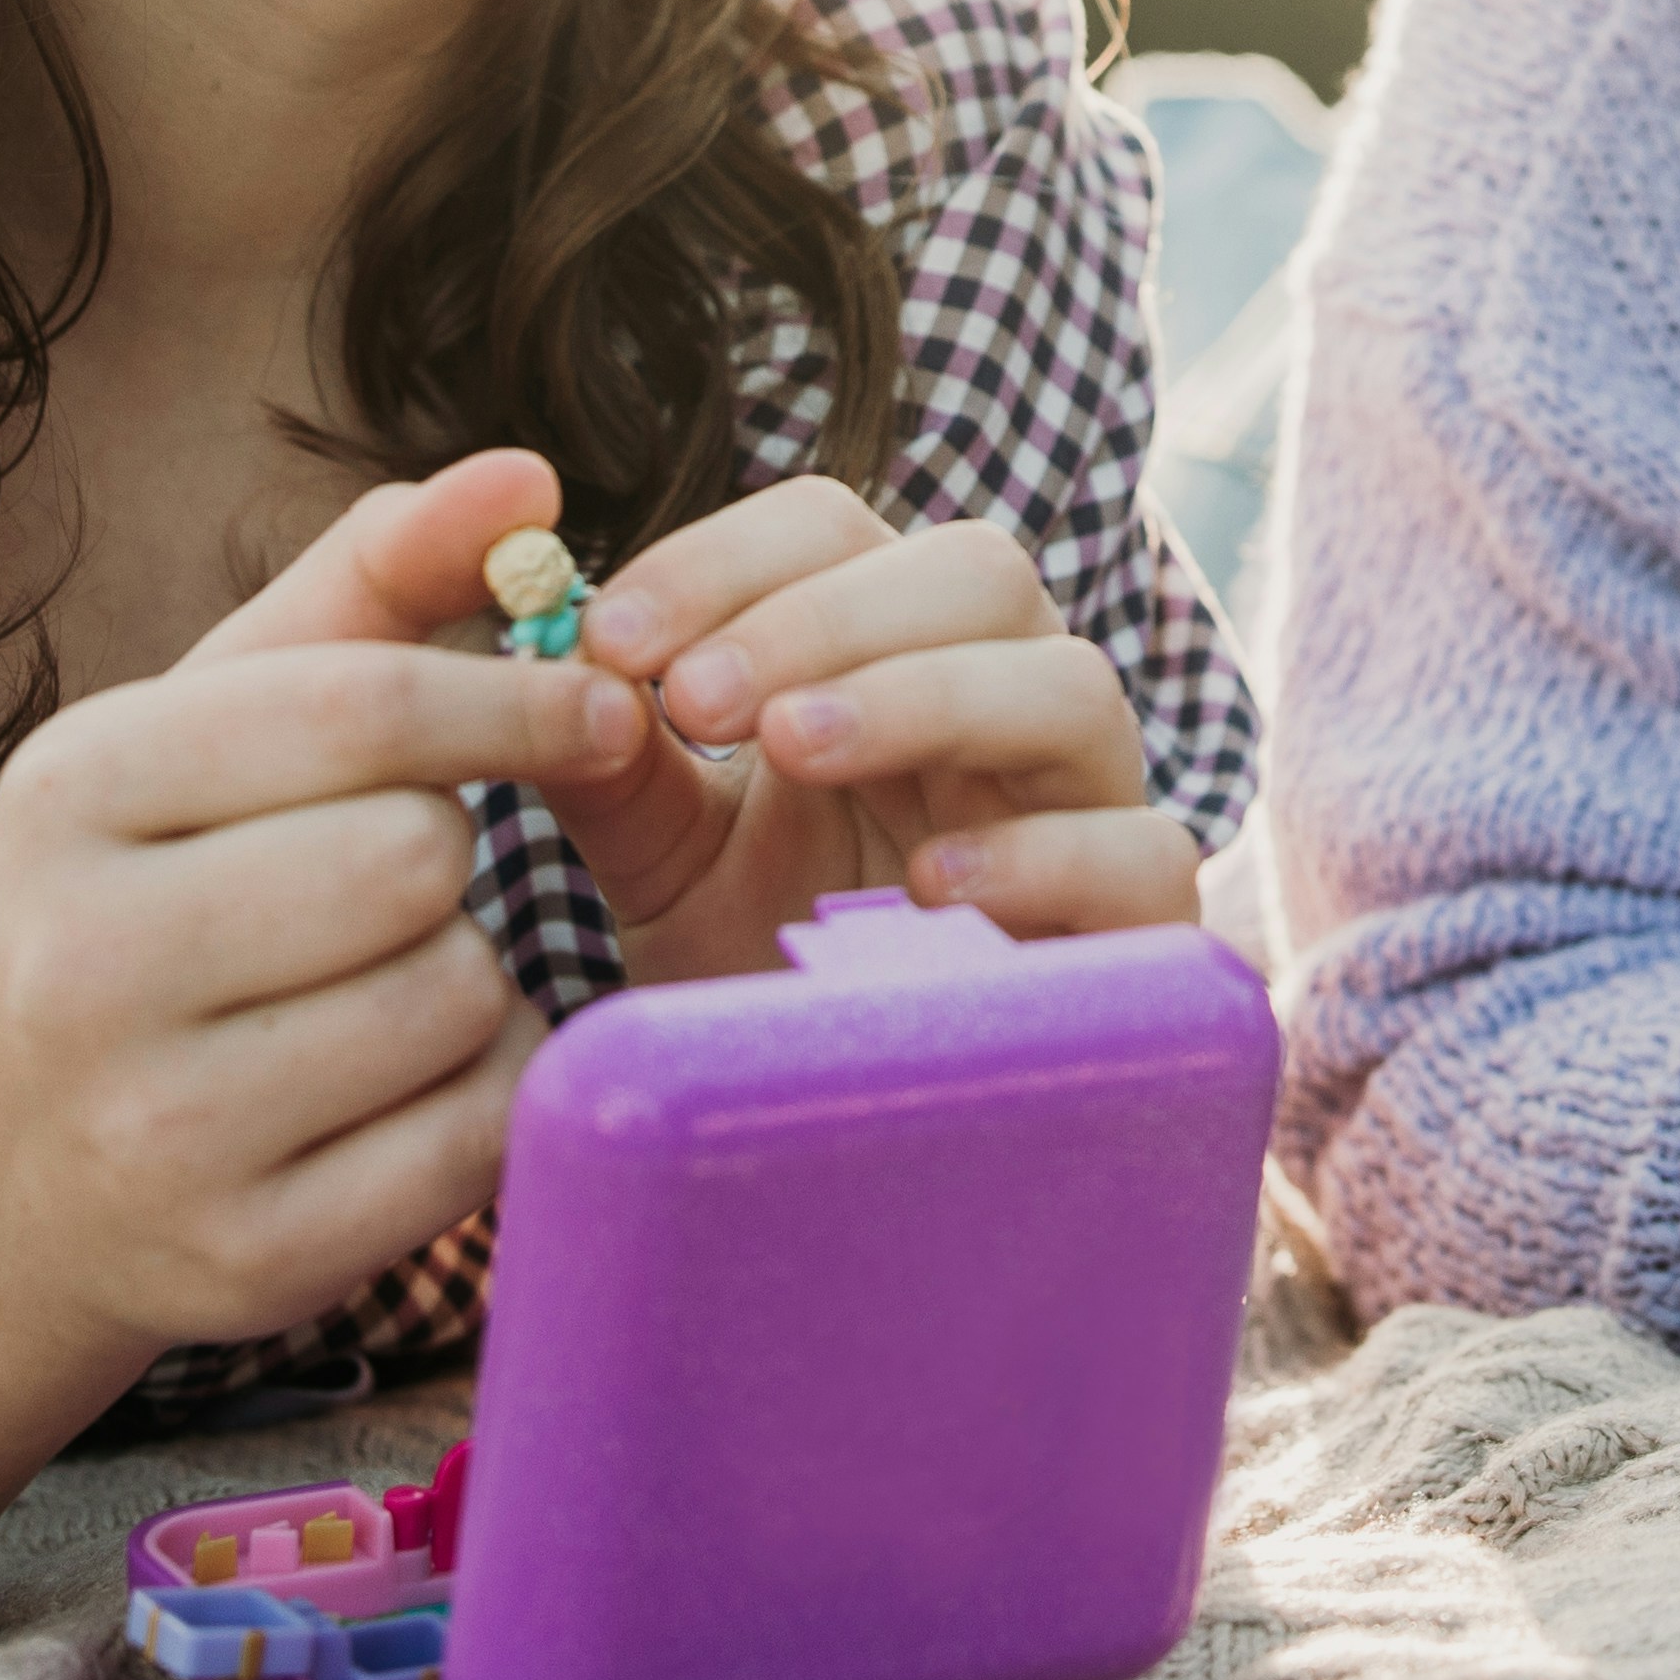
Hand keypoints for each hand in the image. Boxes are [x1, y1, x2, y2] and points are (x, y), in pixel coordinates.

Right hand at [0, 501, 639, 1382]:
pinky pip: (470, 1137)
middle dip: (454, 853)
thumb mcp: (219, 716)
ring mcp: (152, 1132)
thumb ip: (379, 580)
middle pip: (416, 860)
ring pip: (456, 998)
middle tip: (397, 875)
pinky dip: (479, 1094)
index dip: (518, 699)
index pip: (364, 710)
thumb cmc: (153, 885)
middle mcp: (83, 965)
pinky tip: (395, 1084)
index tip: (606, 703)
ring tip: (375, 981)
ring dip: (468, 976)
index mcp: (74, 791)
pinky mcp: (240, 1265)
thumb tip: (530, 477)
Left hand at [201, 447, 1198, 976]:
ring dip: (926, 692)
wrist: (838, 1151)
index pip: (843, 528)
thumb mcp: (661, 852)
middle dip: (828, 614)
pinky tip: (927, 884)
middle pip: (978, 568)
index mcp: (893, 650)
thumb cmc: (758, 967)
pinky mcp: (1144, 927)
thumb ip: (607, 753)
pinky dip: (1041, 850)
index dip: (731, 555)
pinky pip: (1144, 851)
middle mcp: (1007, 699)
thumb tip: (534, 642)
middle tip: (695, 697)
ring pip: (1071, 683)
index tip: (610, 635)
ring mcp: (1089, 805)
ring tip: (794, 749)